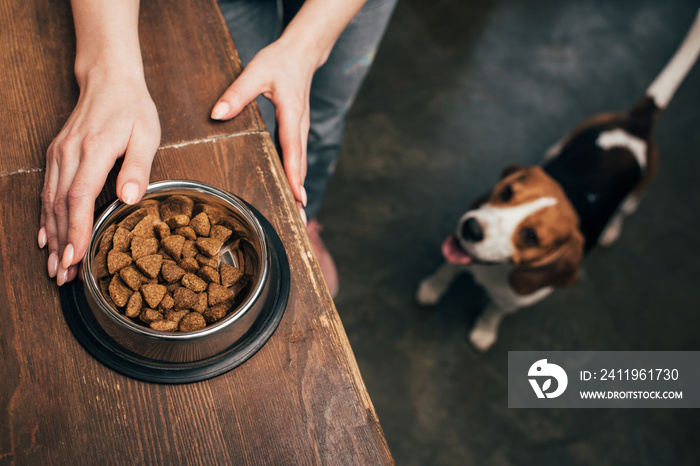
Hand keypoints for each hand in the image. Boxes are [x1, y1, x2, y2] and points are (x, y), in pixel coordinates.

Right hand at [39, 67, 159, 285]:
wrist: (109, 80)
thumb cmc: (133, 109)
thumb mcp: (146, 134)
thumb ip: (139, 168)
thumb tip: (129, 199)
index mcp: (94, 150)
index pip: (80, 197)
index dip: (77, 231)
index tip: (75, 258)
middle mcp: (70, 154)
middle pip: (61, 206)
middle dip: (63, 244)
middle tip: (65, 276)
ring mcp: (60, 154)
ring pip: (51, 201)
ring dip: (53, 236)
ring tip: (56, 267)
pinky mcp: (58, 155)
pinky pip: (48, 191)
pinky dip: (46, 217)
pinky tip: (46, 238)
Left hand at [211, 39, 313, 212]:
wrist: (303, 53)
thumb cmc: (281, 61)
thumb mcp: (256, 72)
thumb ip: (237, 93)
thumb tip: (217, 114)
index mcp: (291, 113)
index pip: (293, 149)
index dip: (295, 174)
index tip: (298, 195)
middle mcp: (300, 125)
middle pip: (301, 164)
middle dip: (300, 191)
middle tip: (299, 218)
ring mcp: (301, 129)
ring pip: (301, 163)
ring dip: (299, 187)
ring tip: (298, 213)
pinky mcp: (298, 130)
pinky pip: (298, 157)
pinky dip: (296, 175)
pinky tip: (292, 189)